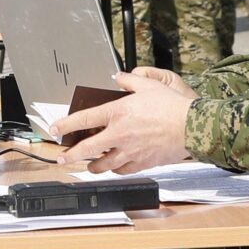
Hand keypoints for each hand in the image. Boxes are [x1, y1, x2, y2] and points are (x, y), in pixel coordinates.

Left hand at [52, 68, 194, 172]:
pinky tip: (114, 168)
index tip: (55, 129)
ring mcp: (130, 151)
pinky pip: (123, 170)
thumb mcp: (150, 84)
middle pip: (88, 149)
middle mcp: (120, 135)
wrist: (193, 126)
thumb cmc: (173, 106)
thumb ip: (130, 80)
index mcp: (118, 113)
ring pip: (104, 165)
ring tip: (88, 166)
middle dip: (71, 155)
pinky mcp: (143, 162)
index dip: (66, 125)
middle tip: (62, 158)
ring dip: (93, 166)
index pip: (84, 119)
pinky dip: (116, 170)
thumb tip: (119, 77)